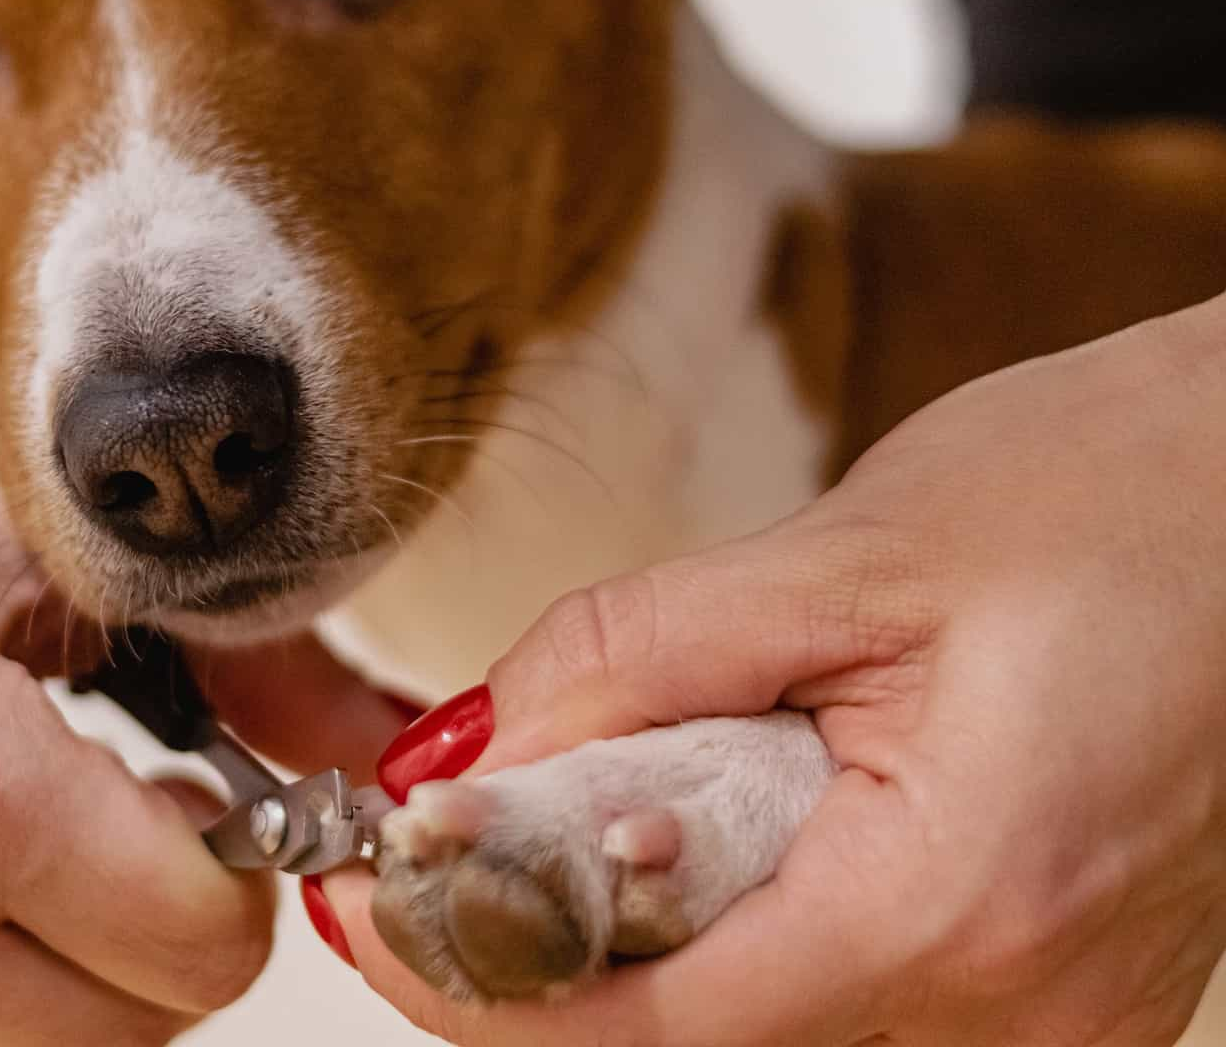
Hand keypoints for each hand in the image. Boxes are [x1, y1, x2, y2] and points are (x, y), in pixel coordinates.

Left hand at [324, 295, 1225, 1045]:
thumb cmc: (1111, 492)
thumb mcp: (847, 552)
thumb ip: (638, 659)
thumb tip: (477, 749)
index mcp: (960, 906)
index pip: (657, 1031)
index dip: (484, 979)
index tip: (371, 909)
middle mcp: (1021, 1011)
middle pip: (709, 1044)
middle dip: (554, 953)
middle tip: (457, 838)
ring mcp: (1051, 1018)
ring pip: (775, 1031)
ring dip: (653, 941)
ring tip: (604, 801)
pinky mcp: (1057, 987)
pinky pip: (855, 1000)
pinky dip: (752, 932)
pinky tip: (721, 825)